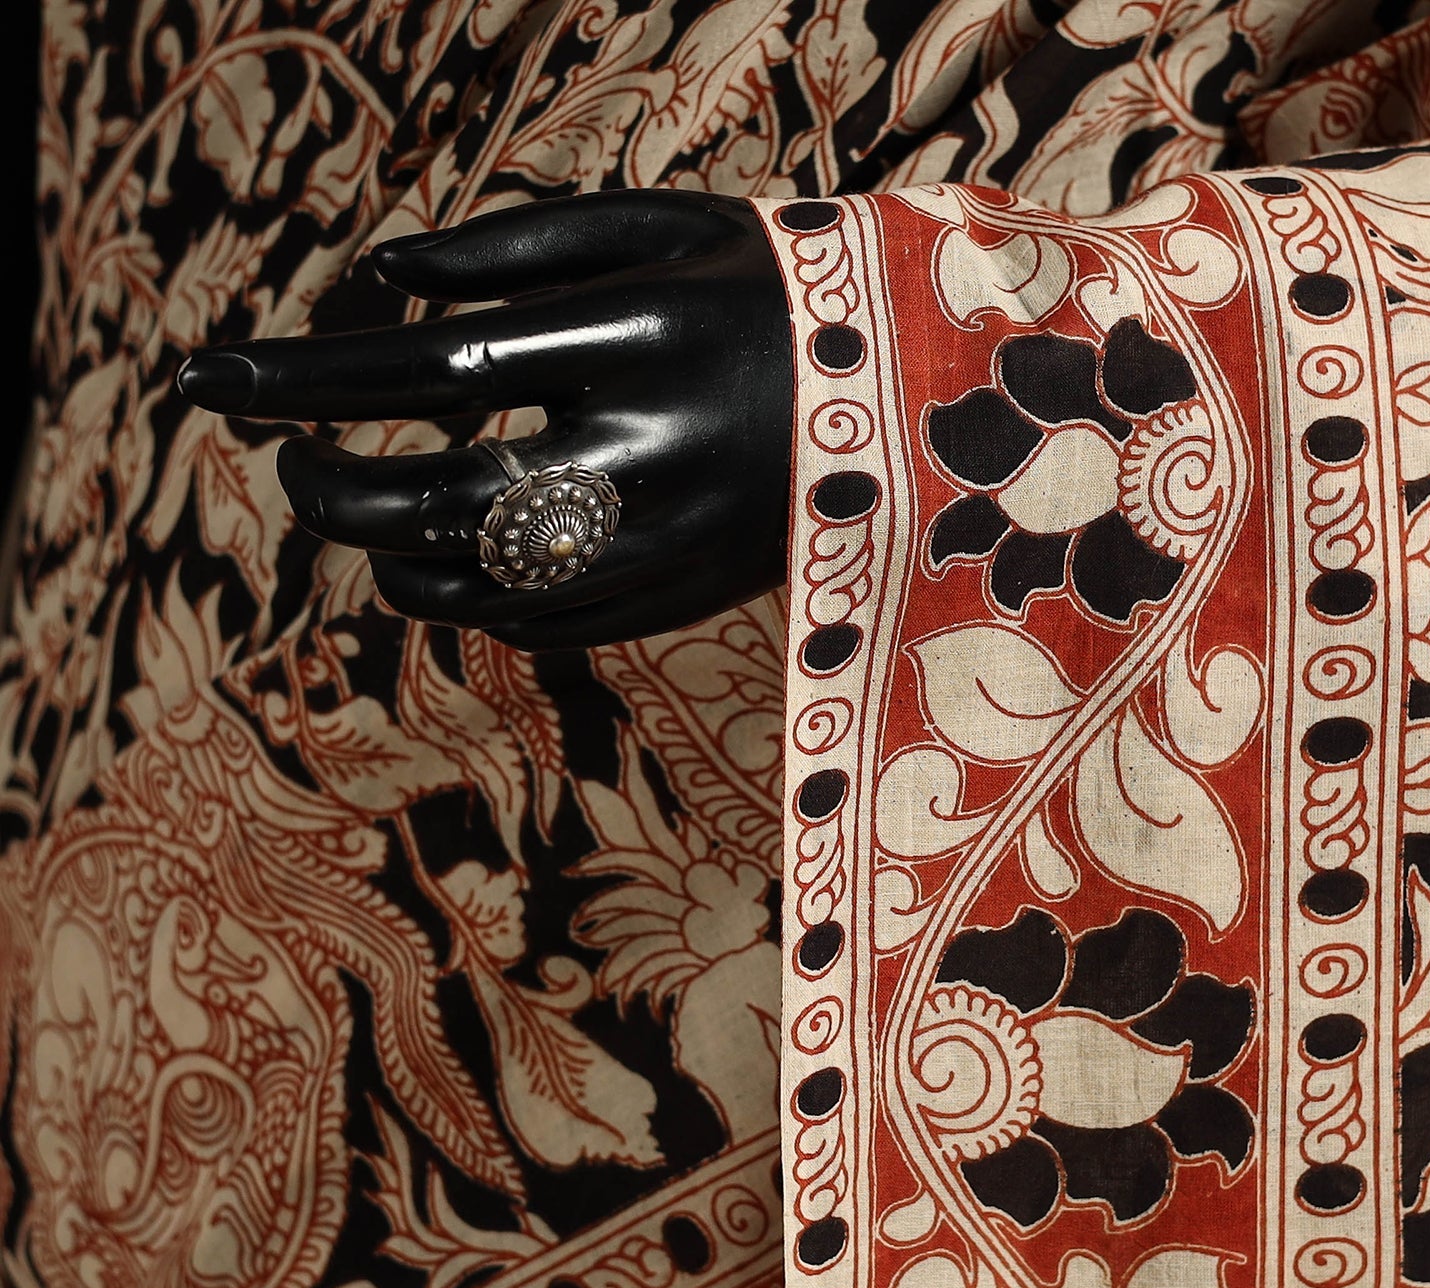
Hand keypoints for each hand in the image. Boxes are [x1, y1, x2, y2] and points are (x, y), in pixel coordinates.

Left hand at [177, 191, 793, 649]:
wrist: (918, 405)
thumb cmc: (768, 292)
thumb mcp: (661, 227)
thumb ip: (519, 244)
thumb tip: (383, 275)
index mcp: (638, 338)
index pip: (435, 365)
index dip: (313, 379)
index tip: (219, 381)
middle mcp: (649, 452)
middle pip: (441, 500)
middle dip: (334, 492)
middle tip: (293, 469)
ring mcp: (666, 543)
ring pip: (481, 586)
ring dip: (394, 560)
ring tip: (371, 517)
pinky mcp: (680, 601)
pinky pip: (539, 626)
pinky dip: (473, 598)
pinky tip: (460, 559)